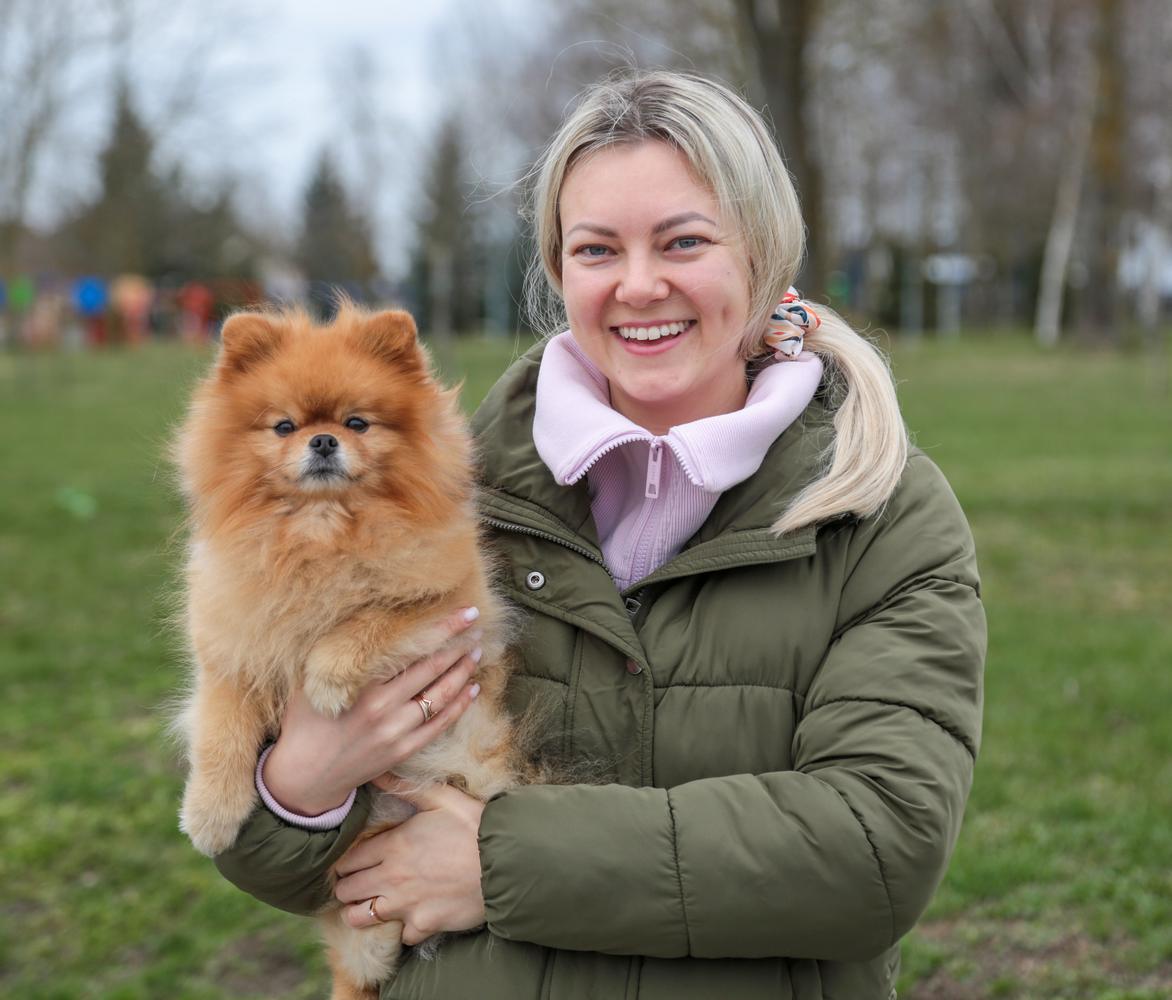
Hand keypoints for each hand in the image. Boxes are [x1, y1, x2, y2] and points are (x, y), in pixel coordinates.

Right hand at [262, 607, 483, 814]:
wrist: (305, 776)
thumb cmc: (305, 722)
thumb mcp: (312, 680)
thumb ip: (338, 653)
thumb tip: (361, 617)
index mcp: (362, 686)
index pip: (410, 649)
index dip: (441, 629)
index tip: (463, 613)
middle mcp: (383, 708)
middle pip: (431, 669)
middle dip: (458, 645)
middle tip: (476, 626)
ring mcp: (396, 732)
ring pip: (441, 696)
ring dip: (462, 672)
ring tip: (476, 652)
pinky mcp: (404, 750)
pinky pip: (440, 724)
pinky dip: (460, 705)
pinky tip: (472, 688)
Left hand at [334, 780, 486, 943]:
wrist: (507, 861)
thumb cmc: (475, 825)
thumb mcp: (441, 798)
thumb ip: (405, 787)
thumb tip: (376, 773)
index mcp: (393, 845)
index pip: (347, 861)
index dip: (344, 862)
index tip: (350, 862)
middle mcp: (392, 877)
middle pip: (346, 890)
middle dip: (347, 886)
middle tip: (357, 882)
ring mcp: (406, 904)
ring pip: (360, 917)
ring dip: (361, 911)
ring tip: (370, 904)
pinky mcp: (424, 925)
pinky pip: (401, 935)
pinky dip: (403, 928)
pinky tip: (411, 917)